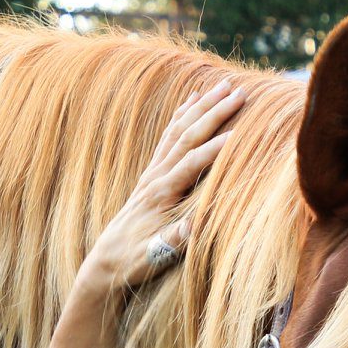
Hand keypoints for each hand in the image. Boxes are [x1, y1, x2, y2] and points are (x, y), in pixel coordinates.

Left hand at [77, 78, 247, 298]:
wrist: (106, 262)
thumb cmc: (133, 262)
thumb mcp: (154, 256)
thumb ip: (174, 240)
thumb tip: (195, 226)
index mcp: (160, 194)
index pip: (192, 164)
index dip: (217, 149)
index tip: (241, 133)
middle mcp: (155, 177)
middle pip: (187, 137)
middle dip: (214, 113)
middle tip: (239, 93)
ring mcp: (152, 173)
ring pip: (178, 130)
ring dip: (201, 107)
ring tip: (222, 86)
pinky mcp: (151, 174)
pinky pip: (168, 137)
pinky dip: (181, 116)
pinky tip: (191, 100)